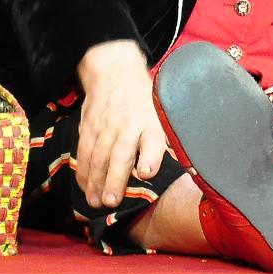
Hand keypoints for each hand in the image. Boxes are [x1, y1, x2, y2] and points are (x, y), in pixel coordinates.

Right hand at [75, 39, 167, 209]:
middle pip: (120, 154)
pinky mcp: (88, 126)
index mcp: (150, 121)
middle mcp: (127, 124)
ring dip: (96, 181)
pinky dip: (83, 171)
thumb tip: (190, 169)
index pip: (152, 139)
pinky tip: (84, 186)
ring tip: (96, 202)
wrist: (115, 72)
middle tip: (111, 201)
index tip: (146, 173)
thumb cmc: (145, 99)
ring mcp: (105, 125)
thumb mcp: (163, 113)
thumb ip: (169, 141)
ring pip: (98, 156)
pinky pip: (83, 151)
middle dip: (114, 179)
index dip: (149, 156)